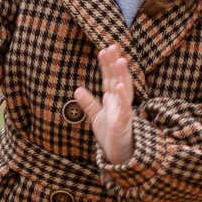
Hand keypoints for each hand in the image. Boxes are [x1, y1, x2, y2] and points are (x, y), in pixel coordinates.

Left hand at [75, 44, 134, 165]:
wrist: (118, 155)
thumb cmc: (110, 136)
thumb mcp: (96, 117)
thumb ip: (88, 103)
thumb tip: (77, 89)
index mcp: (111, 99)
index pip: (108, 78)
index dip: (106, 64)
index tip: (104, 49)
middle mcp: (119, 102)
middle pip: (117, 78)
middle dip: (115, 63)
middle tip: (112, 46)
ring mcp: (123, 111)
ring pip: (124, 89)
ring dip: (122, 75)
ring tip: (120, 60)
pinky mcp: (124, 122)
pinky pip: (124, 108)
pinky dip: (122, 97)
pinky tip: (119, 86)